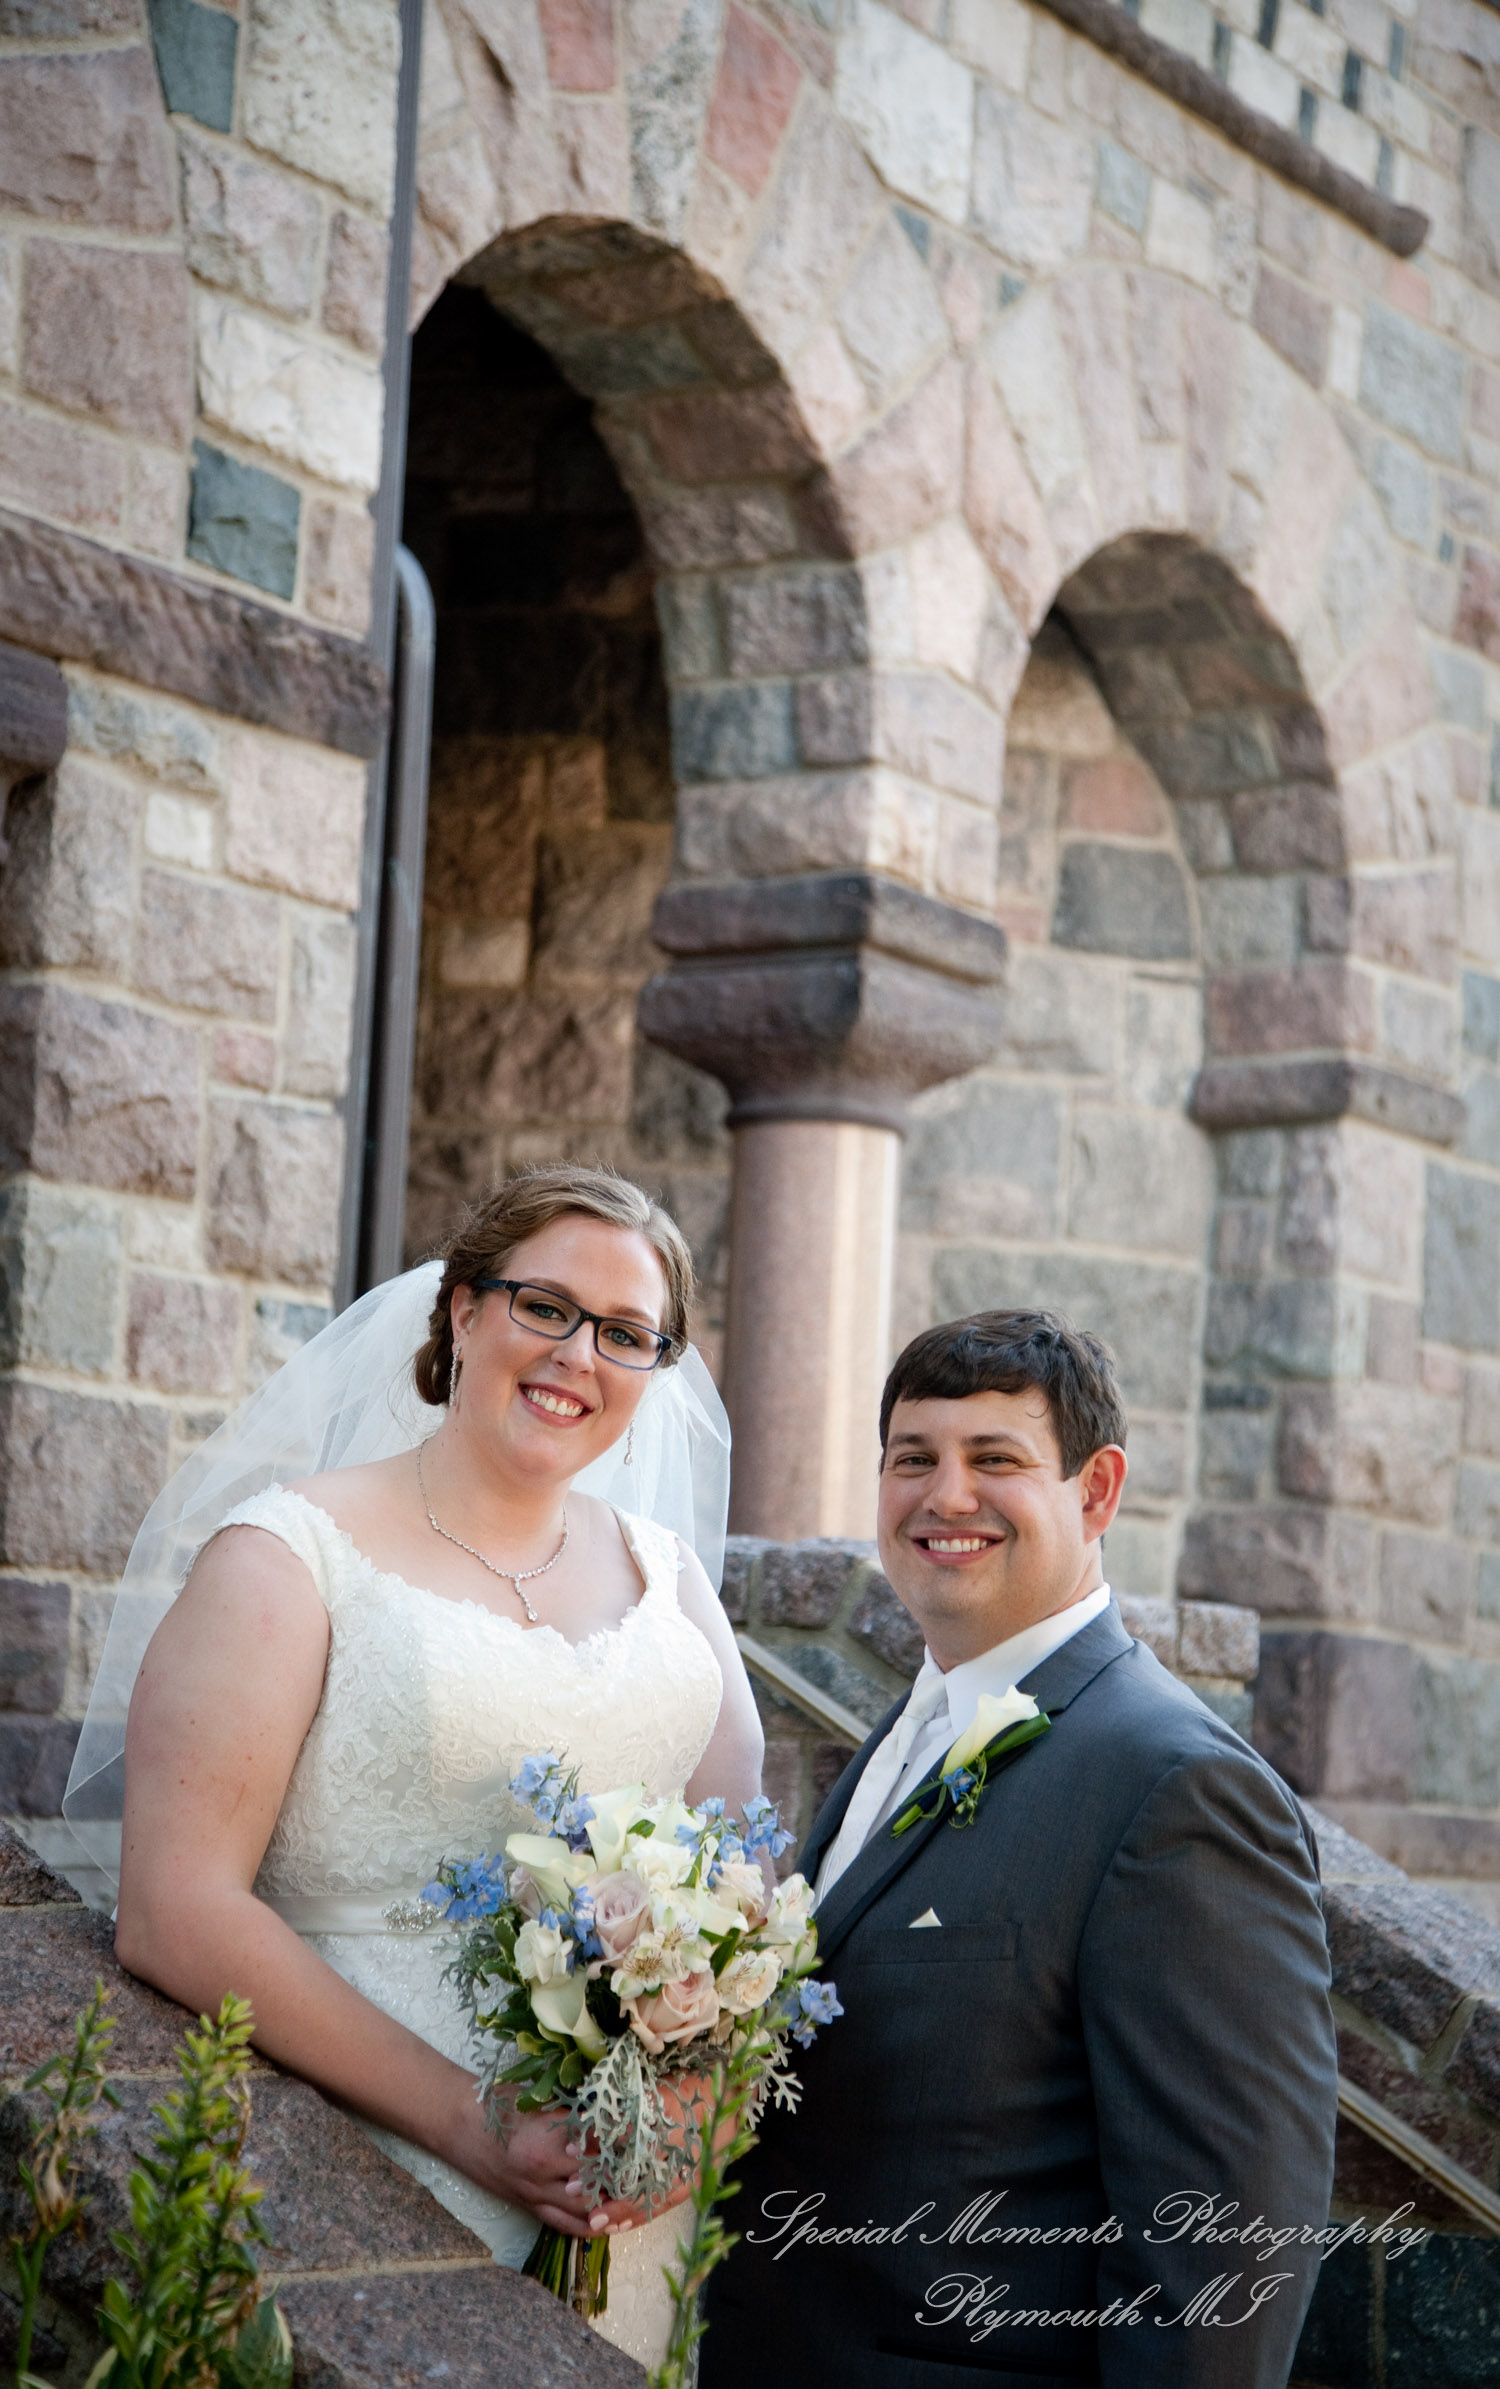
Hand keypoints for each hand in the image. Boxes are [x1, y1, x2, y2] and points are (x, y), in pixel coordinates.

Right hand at [446, 2083, 681, 2237]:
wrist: (457, 2124)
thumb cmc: (498, 2102)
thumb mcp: (539, 2099)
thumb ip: (576, 2109)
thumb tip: (617, 2105)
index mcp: (546, 2146)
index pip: (599, 2152)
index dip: (628, 2146)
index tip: (653, 2137)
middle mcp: (543, 2179)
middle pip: (599, 2188)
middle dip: (628, 2180)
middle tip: (658, 2169)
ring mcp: (536, 2198)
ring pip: (587, 2214)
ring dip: (614, 2206)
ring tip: (643, 2194)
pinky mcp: (530, 2208)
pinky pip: (567, 2225)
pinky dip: (593, 2223)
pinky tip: (613, 2216)